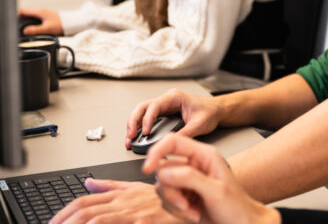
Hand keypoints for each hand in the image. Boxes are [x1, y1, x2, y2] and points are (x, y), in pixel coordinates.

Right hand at [18, 8, 62, 35]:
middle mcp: (41, 11)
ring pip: (31, 16)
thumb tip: (25, 31)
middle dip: (20, 19)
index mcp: (39, 12)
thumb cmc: (63, 24)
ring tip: (24, 28)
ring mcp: (44, 14)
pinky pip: (36, 19)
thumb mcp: (47, 28)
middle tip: (17, 26)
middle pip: (26, 13)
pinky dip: (32, 23)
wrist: (73, 22)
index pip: (23, 11)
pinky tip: (33, 29)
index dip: (16, 16)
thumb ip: (36, 30)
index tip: (14, 21)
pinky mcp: (47, 17)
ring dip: (26, 21)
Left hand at [50, 180, 181, 223]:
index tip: (52, 223)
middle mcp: (125, 202)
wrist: (199, 203)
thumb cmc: (173, 200)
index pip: (85, 201)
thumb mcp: (141, 190)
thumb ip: (113, 187)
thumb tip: (88, 182)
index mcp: (122, 194)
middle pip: (85, 211)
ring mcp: (135, 213)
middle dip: (64, 222)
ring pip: (96, 219)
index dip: (64, 212)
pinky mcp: (146, 222)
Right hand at [126, 88, 221, 149]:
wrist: (217, 110)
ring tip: (129, 139)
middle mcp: (167, 100)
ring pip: (142, 112)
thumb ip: (184, 133)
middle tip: (131, 136)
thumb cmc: (210, 112)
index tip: (144, 132)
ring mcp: (164, 106)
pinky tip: (136, 137)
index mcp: (175, 97)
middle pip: (143, 107)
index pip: (154, 106)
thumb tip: (169, 143)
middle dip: (134, 121)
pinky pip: (147, 118)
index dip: (147, 119)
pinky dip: (139, 127)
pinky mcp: (163, 113)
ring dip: (134, 124)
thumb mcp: (199, 124)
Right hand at [145, 134, 280, 223]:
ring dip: (174, 203)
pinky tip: (192, 213)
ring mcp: (186, 181)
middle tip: (186, 202)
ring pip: (162, 186)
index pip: (173, 142)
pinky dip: (176, 211)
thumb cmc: (236, 207)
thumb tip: (165, 171)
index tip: (148, 168)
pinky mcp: (182, 195)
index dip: (157, 152)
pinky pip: (165, 200)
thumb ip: (190, 179)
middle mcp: (193, 165)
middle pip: (163, 169)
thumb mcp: (216, 191)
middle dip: (171, 191)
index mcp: (204, 155)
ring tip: (192, 209)